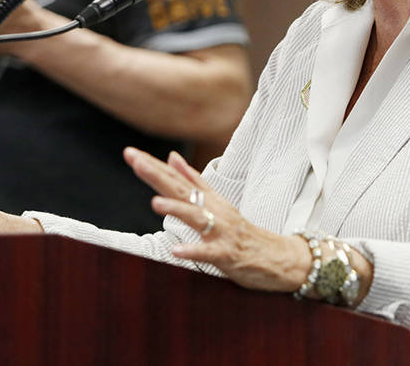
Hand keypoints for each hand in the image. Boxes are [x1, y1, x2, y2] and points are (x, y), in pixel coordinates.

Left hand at [123, 147, 309, 293]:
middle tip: (134, 161)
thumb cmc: (243, 232)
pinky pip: (208, 253)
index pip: (178, 178)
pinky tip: (176, 250)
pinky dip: (193, 251)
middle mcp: (215, 210)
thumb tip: (171, 157)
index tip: (131, 153)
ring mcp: (221, 232)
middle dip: (157, 176)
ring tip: (155, 202)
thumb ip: (194, 181)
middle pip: (183, 190)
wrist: (278, 256)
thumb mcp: (218, 202)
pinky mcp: (227, 254)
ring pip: (197, 218)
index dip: (154, 166)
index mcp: (210, 199)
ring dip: (177, 209)